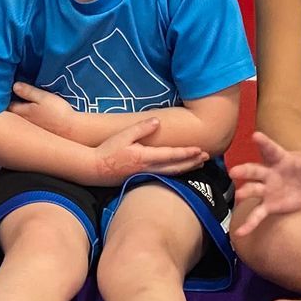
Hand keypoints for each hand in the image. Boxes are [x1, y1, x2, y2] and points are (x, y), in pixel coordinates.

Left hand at [9, 82, 83, 141]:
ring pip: (18, 119)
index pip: (6, 105)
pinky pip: (26, 125)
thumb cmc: (57, 112)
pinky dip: (25, 119)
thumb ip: (28, 92)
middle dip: (9, 106)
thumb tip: (14, 86)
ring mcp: (29, 129)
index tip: (5, 90)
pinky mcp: (37, 133)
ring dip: (17, 113)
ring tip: (20, 104)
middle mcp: (22, 122)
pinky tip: (32, 115)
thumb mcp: (43, 97)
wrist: (72, 130)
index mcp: (21, 112)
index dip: (4, 97)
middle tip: (11, 97)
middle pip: (10, 114)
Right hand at [90, 117, 206, 183]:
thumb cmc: (107, 150)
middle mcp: (147, 168)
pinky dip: (175, 172)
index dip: (187, 153)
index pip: (171, 155)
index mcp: (144, 157)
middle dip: (192, 162)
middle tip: (206, 158)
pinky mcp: (141, 178)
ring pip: (171, 173)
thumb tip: (158, 122)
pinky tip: (180, 169)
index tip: (200, 151)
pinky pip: (163, 176)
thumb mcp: (123, 135)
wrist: (93, 169)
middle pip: (175, 167)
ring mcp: (145, 175)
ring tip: (198, 164)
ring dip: (186, 168)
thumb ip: (141, 128)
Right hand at [228, 126, 300, 236]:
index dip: (264, 143)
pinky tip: (239, 233)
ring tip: (238, 196)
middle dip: (245, 170)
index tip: (255, 136)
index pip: (271, 149)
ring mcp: (267, 189)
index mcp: (280, 158)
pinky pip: (258, 214)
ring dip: (245, 192)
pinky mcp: (269, 205)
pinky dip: (249, 223)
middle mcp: (269, 173)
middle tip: (233, 171)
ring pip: (253, 190)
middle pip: (255, 170)